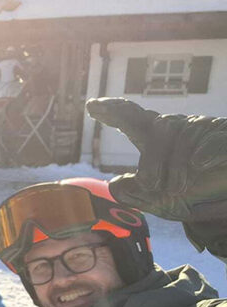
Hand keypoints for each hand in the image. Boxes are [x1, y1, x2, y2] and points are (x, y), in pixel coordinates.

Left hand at [86, 97, 226, 221]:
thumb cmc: (193, 194)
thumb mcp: (160, 201)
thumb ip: (136, 195)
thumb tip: (114, 185)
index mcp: (155, 140)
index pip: (131, 119)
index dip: (114, 111)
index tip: (92, 105)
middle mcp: (176, 129)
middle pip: (156, 126)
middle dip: (151, 158)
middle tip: (150, 185)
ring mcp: (202, 129)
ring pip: (180, 135)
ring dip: (176, 167)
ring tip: (178, 189)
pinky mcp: (224, 137)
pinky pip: (210, 139)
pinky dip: (204, 151)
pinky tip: (199, 163)